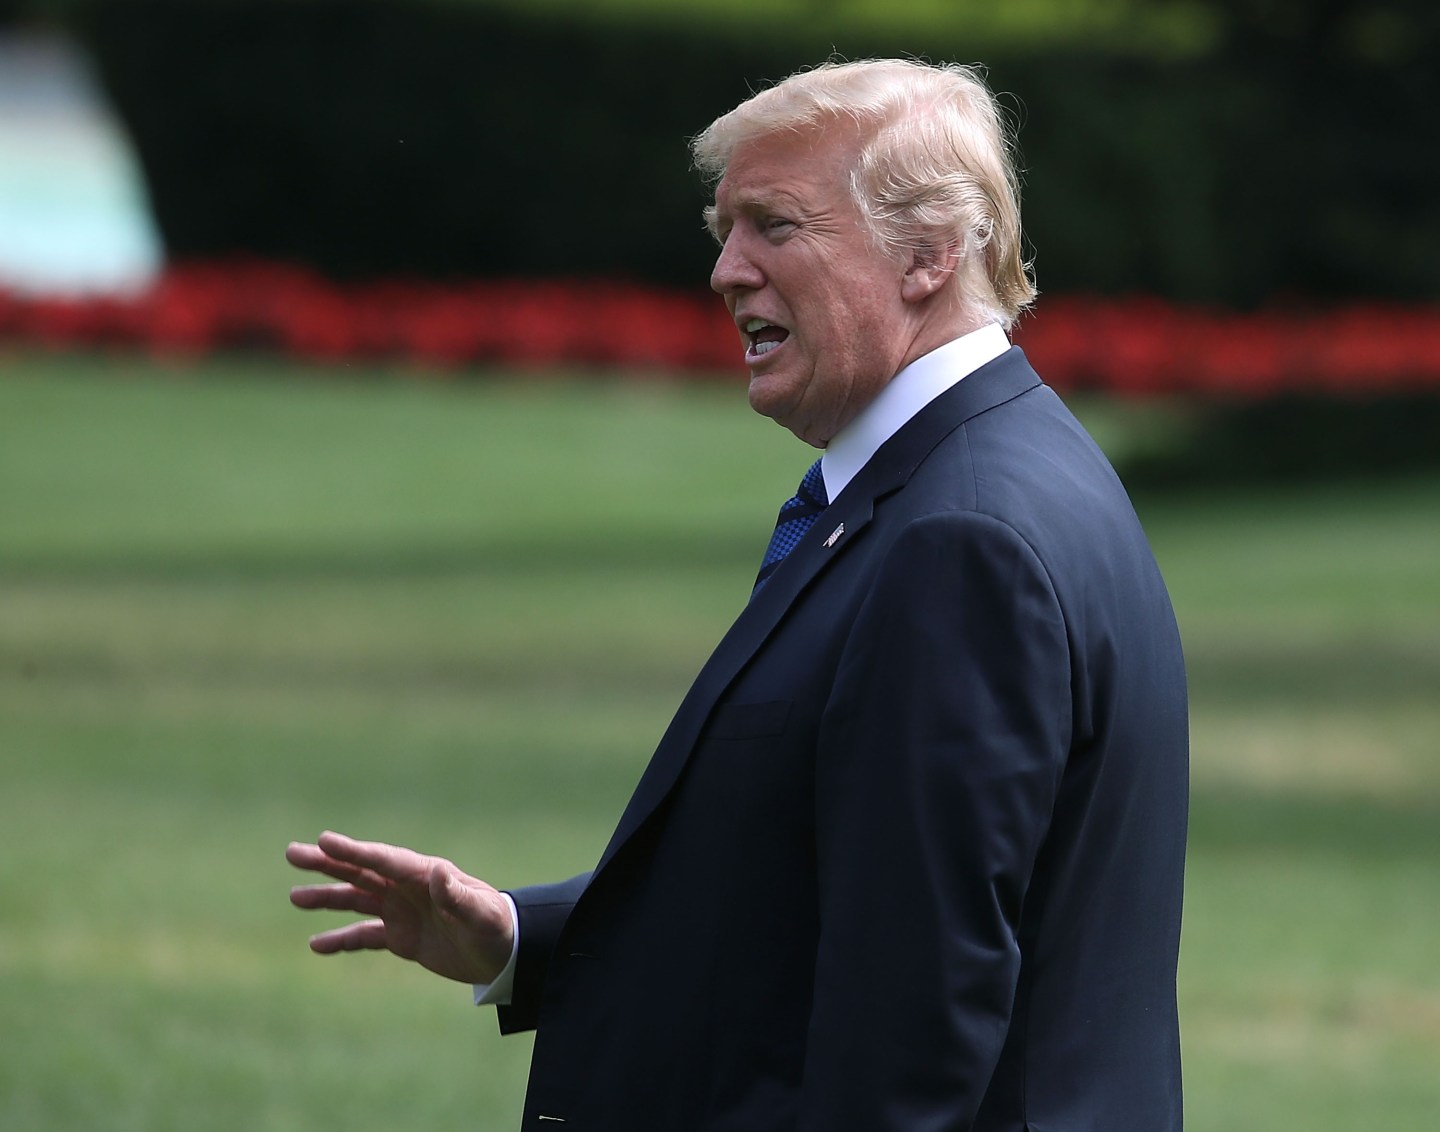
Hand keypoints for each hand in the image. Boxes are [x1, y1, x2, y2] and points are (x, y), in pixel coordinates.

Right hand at [286, 831, 513, 984]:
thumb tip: (437, 871)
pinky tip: (315, 944)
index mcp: (425, 875)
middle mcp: (409, 888)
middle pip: (361, 871)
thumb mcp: (481, 913)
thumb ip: (458, 895)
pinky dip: (340, 939)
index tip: (325, 840)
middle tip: (293, 853)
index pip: (383, 859)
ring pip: (356, 899)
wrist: (507, 953)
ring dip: (327, 897)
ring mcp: (402, 911)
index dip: (354, 850)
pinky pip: (364, 936)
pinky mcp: (402, 937)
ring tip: (295, 896)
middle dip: (328, 862)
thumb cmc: (498, 927)